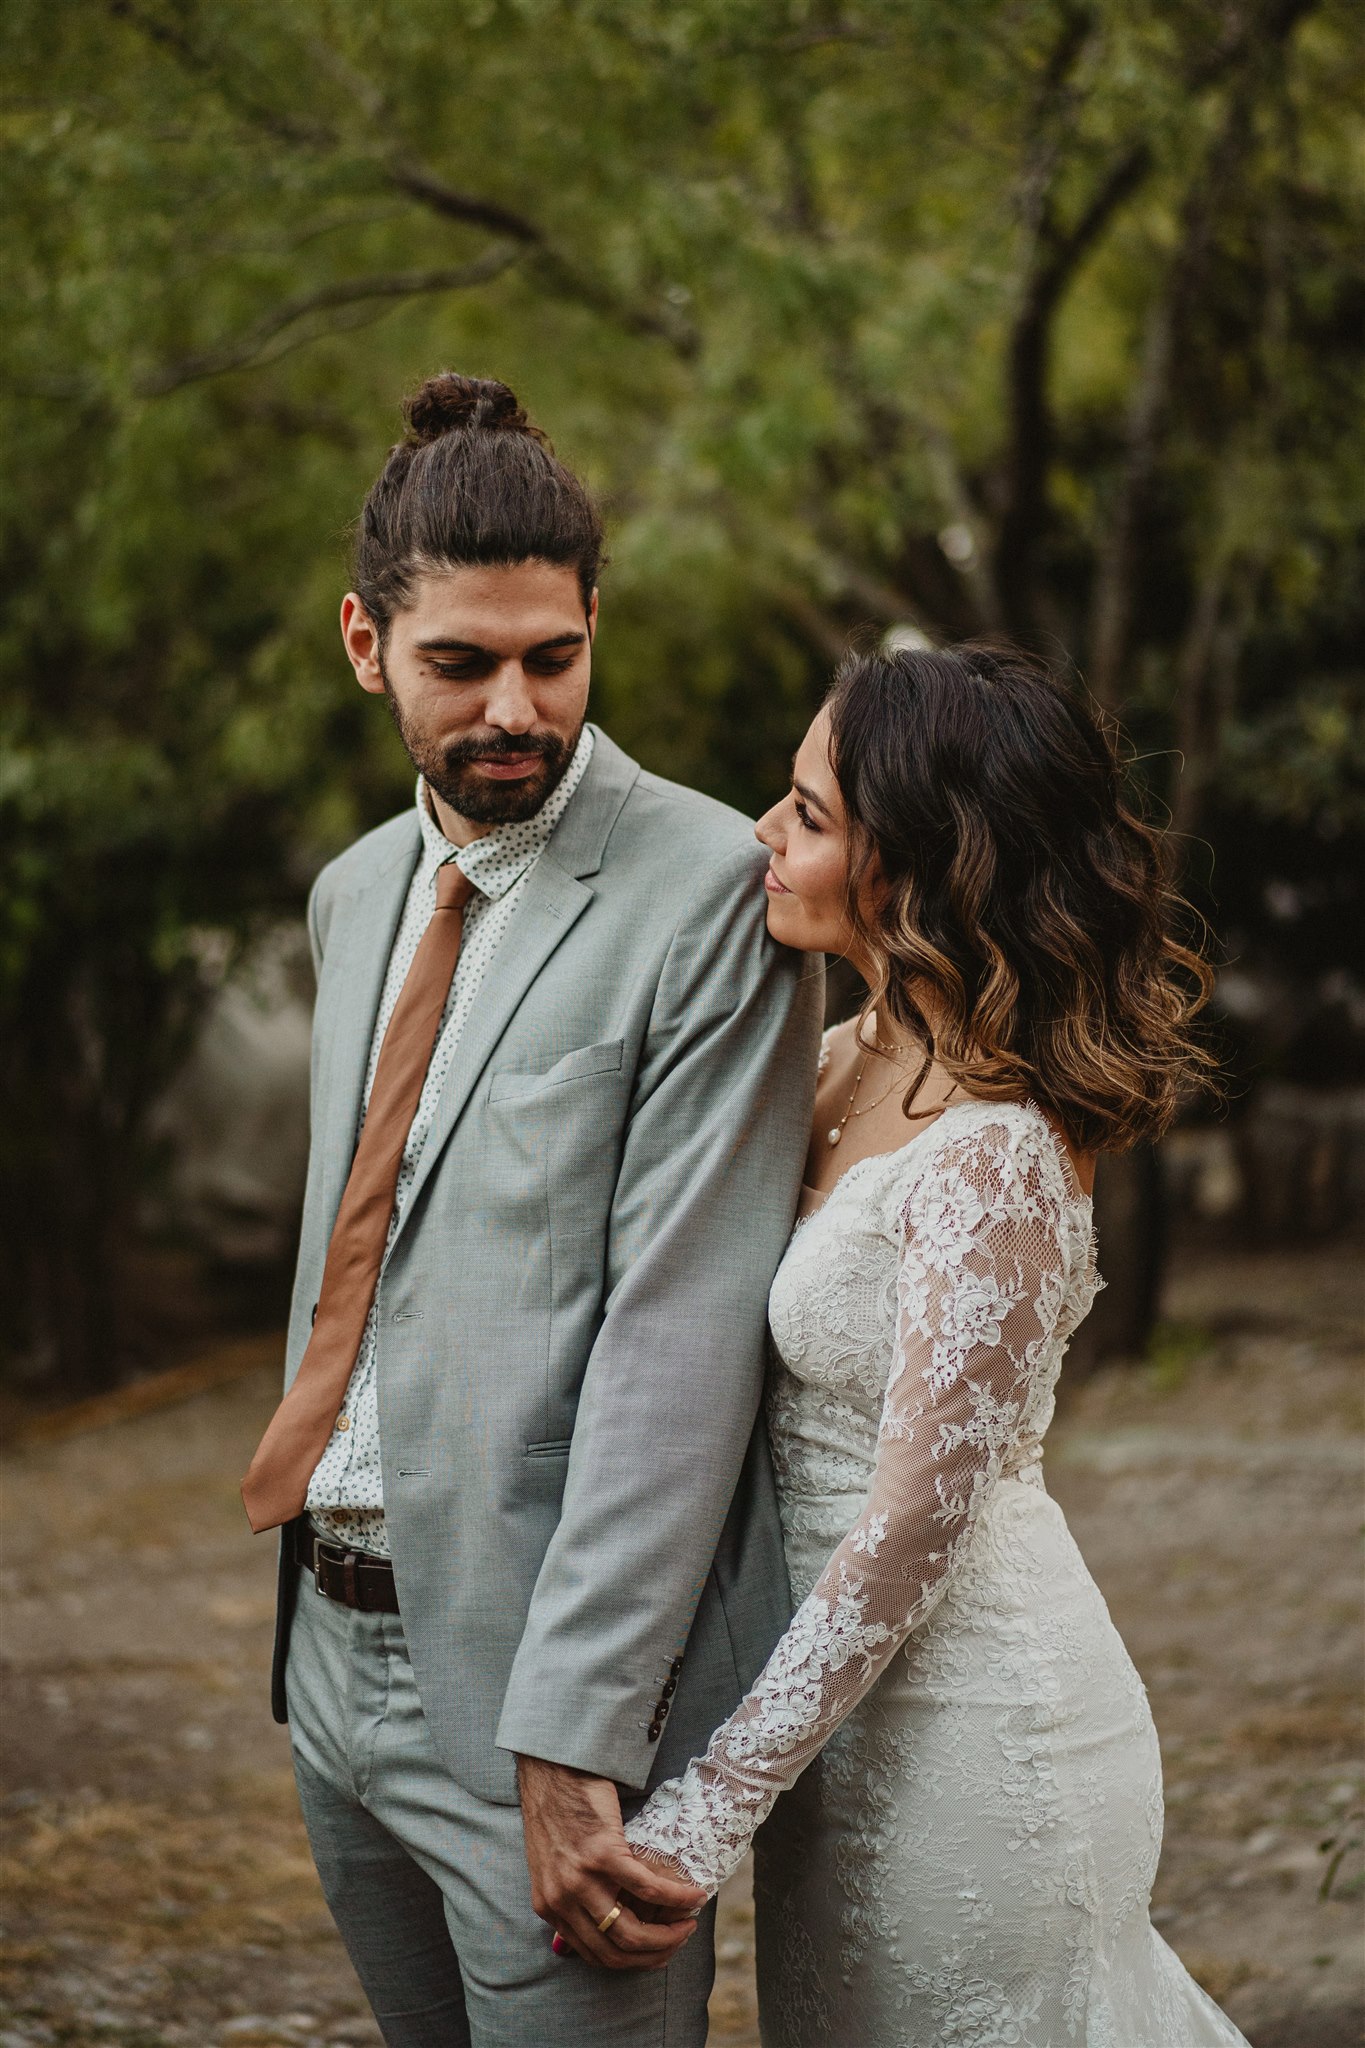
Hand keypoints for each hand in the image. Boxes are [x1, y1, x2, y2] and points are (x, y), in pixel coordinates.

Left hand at [516, 1755, 705, 1969]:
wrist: (552, 1769)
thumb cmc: (559, 1812)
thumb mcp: (552, 1866)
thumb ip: (568, 1898)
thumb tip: (590, 1929)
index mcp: (549, 1907)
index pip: (595, 1955)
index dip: (632, 1961)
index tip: (656, 1952)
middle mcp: (561, 1900)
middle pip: (616, 1951)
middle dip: (654, 1954)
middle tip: (679, 1940)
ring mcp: (581, 1879)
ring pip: (632, 1930)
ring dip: (668, 1935)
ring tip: (688, 1924)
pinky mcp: (603, 1853)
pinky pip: (647, 1888)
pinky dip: (675, 1897)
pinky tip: (693, 1895)